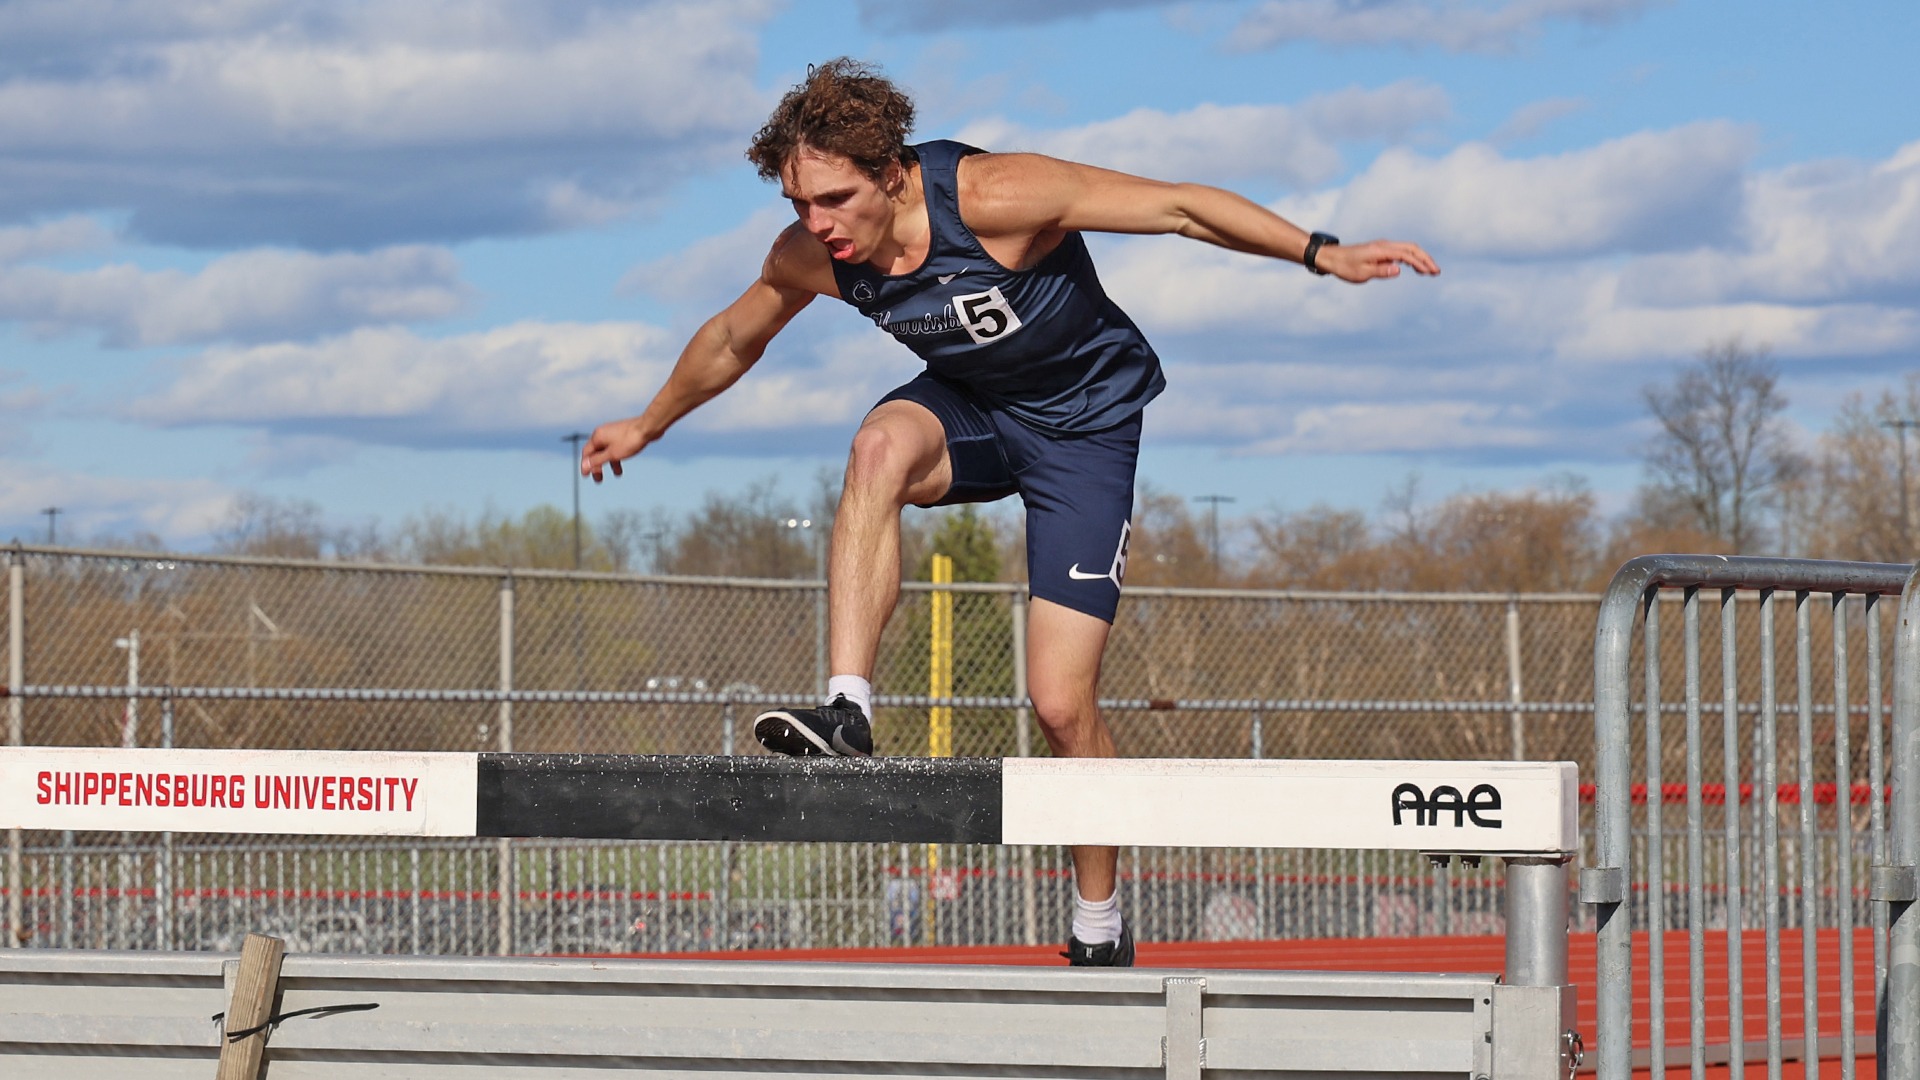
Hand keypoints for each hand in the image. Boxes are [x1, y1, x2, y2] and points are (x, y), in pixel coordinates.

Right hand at [580, 418, 651, 482]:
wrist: (648, 428)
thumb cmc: (630, 440)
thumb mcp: (612, 454)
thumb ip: (597, 460)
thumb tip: (584, 466)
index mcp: (597, 436)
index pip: (586, 452)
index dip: (585, 465)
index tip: (585, 476)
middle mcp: (603, 433)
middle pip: (596, 452)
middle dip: (597, 467)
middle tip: (599, 480)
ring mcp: (613, 432)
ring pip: (607, 450)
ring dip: (610, 463)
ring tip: (618, 474)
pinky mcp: (623, 433)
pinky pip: (616, 447)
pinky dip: (617, 456)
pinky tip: (624, 462)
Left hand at [1320, 240, 1439, 282]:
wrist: (1331, 257)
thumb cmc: (1344, 267)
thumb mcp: (1361, 273)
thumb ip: (1380, 271)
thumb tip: (1399, 270)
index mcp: (1381, 250)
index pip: (1406, 255)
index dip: (1420, 263)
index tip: (1430, 273)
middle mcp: (1384, 245)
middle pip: (1411, 248)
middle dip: (1425, 259)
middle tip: (1436, 272)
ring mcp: (1383, 247)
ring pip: (1408, 249)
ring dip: (1420, 258)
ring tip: (1430, 271)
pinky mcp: (1381, 250)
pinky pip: (1401, 252)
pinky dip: (1412, 259)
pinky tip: (1416, 268)